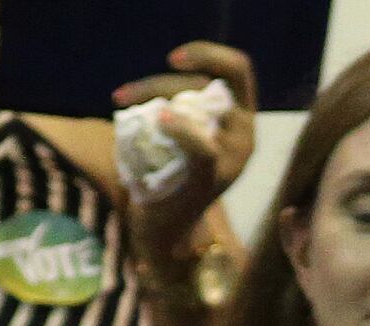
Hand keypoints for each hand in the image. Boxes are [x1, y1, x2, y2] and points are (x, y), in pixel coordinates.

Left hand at [116, 41, 259, 265]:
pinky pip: (203, 149)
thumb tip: (165, 77)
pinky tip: (160, 120)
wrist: (164, 227)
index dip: (208, 53)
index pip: (239, 69)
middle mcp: (245, 135)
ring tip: (124, 105)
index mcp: (242, 118)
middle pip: (207, 86)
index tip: (172, 58)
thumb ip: (186, 102)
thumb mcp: (183, 129)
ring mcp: (233, 159)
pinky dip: (181, 131)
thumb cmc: (168, 172)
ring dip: (154, 100)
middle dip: (161, 83)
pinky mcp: (214, 180)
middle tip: (124, 95)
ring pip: (196, 110)